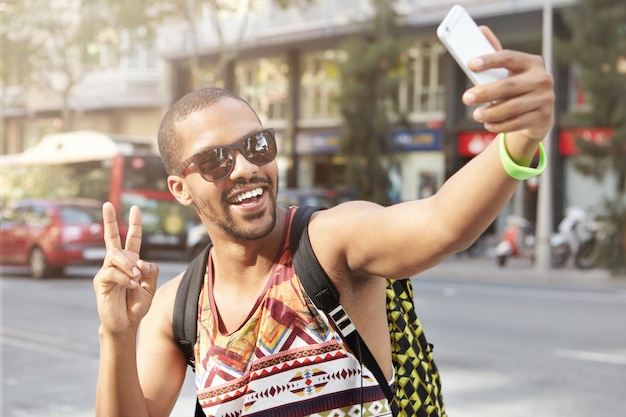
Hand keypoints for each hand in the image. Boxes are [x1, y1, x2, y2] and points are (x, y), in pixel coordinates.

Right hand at [93, 202, 158, 334]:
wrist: (125, 324)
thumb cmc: (136, 305)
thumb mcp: (150, 287)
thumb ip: (150, 271)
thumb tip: (140, 261)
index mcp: (131, 261)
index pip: (132, 239)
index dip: (134, 224)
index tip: (136, 208)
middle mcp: (117, 263)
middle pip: (111, 238)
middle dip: (110, 220)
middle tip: (108, 204)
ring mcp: (107, 271)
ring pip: (116, 255)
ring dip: (129, 265)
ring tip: (136, 278)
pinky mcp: (100, 282)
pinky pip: (112, 272)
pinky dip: (124, 278)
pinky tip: (131, 285)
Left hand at [462, 26, 554, 141]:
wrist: (538, 115)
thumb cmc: (517, 89)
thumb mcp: (509, 71)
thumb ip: (495, 54)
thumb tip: (481, 30)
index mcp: (533, 63)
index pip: (509, 57)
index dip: (489, 60)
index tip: (471, 64)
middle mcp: (542, 79)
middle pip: (508, 86)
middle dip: (484, 93)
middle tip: (466, 98)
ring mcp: (545, 99)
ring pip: (512, 107)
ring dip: (490, 113)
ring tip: (476, 115)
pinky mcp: (543, 118)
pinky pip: (516, 123)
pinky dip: (498, 125)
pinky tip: (488, 124)